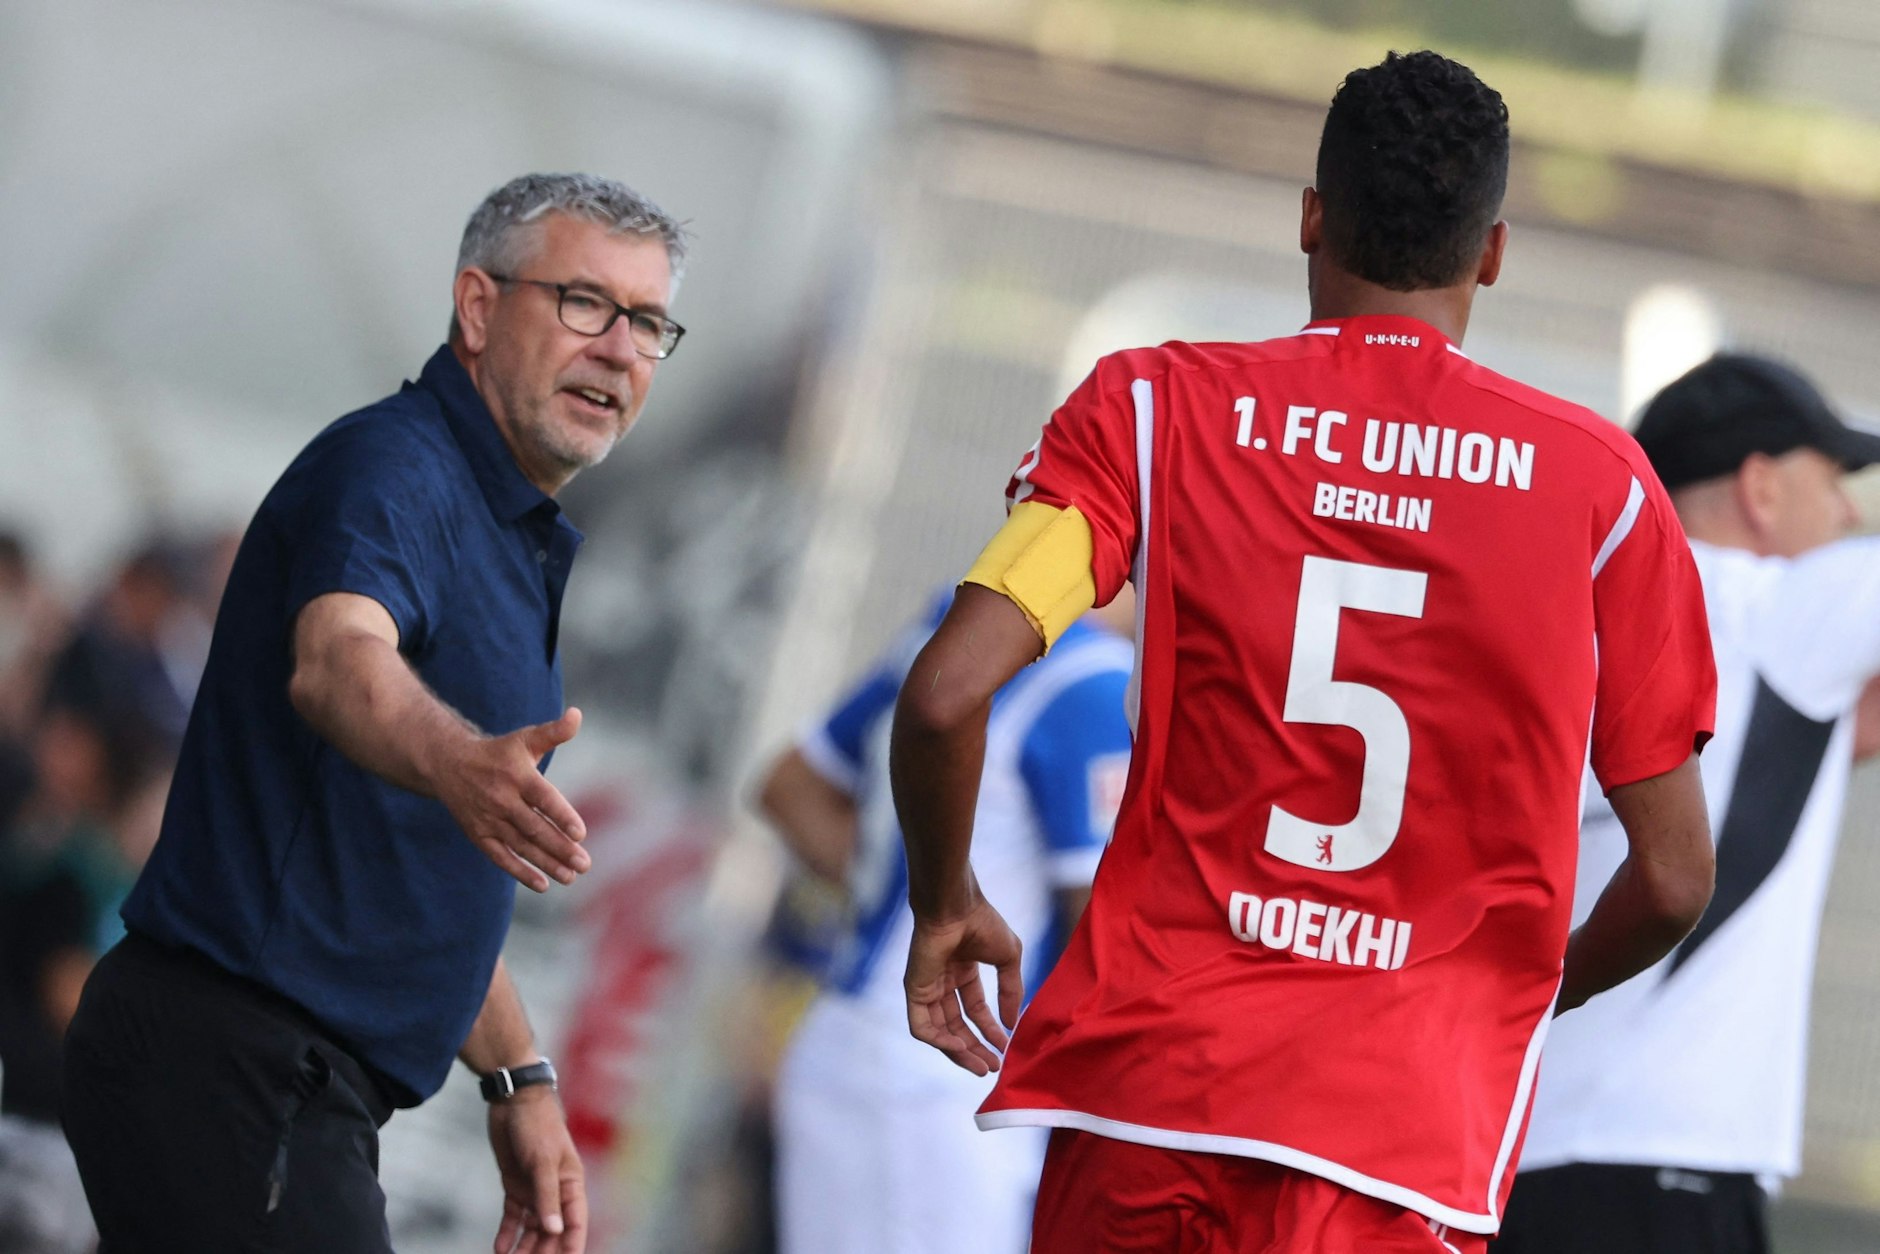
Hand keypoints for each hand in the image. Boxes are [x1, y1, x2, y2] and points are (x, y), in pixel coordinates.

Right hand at [434, 708, 589, 891]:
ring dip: (546, 863)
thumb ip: (554, 732)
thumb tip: (577, 715)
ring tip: (571, 876)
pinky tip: (543, 884)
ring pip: (521, 846)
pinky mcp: (479, 834)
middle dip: (560, 848)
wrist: (449, 763)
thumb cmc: (498, 752)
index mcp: (517, 775)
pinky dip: (520, 872)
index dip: (561, 816)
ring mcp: (488, 819)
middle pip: (534, 828)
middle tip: (585, 864)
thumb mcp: (525, 738)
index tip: (581, 833)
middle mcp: (502, 799)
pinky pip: (500, 857)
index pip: (542, 798)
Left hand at [489, 1086, 586, 1253]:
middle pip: (551, 1230)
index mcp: (570, 1183)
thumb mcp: (543, 1161)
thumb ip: (547, 1196)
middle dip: (543, 1250)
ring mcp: (534, 1189)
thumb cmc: (537, 1125)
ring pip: (531, 1227)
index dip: (572, 1245)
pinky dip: (507, 1233)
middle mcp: (554, 1190)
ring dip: (523, 1246)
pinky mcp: (515, 1185)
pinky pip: (513, 1217)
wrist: (513, 1101)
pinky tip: (500, 1248)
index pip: (575, 1222)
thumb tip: (554, 1230)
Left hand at [904, 894, 1023, 1075]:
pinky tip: (960, 1047)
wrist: (955, 907)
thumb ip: (1011, 991)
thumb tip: (1013, 1024)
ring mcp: (927, 988)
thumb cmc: (981, 923)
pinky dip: (939, 1041)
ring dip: (960, 1051)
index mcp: (962, 972)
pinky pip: (922, 1026)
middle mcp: (942, 982)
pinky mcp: (914, 991)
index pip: (974, 1011)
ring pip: (940, 1032)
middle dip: (975, 1048)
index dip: (989, 1031)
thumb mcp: (1008, 959)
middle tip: (993, 1067)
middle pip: (957, 1026)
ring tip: (981, 1066)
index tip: (1004, 1048)